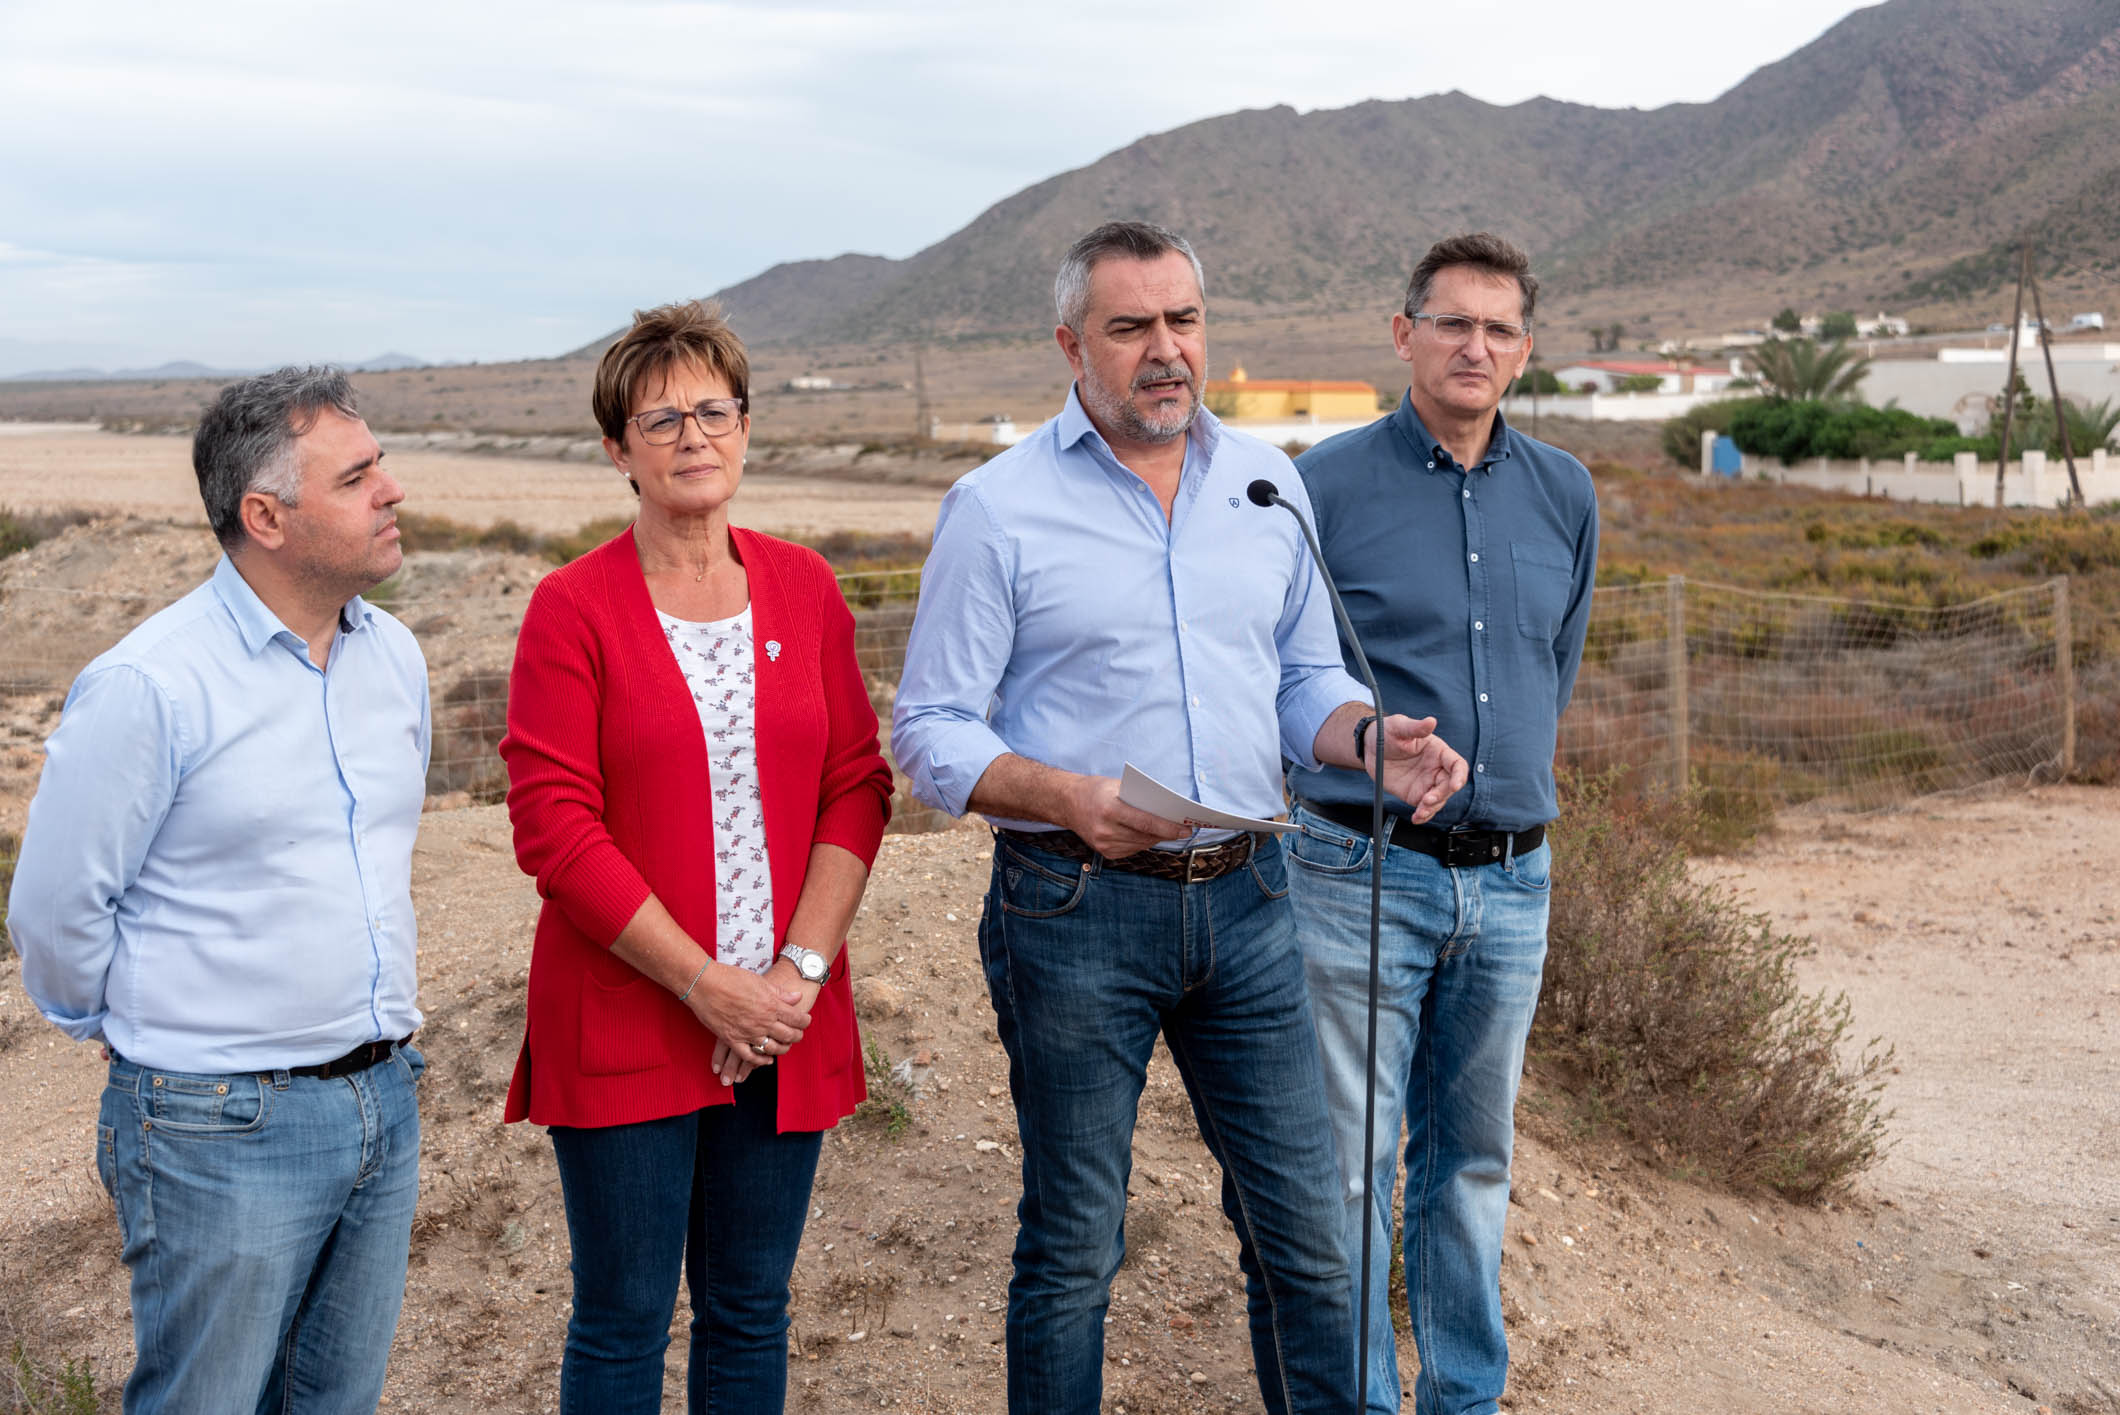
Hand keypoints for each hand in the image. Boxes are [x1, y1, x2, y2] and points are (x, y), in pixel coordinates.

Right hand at [684, 962, 811, 1083]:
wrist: (704, 984)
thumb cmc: (731, 978)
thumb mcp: (759, 981)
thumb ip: (779, 993)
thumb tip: (796, 997)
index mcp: (771, 1005)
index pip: (796, 1018)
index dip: (804, 1021)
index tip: (806, 1021)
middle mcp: (762, 1021)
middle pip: (788, 1035)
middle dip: (796, 1036)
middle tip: (798, 1034)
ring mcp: (747, 1032)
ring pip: (772, 1048)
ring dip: (782, 1049)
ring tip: (785, 1046)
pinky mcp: (732, 1039)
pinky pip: (750, 1056)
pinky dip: (760, 1061)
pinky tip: (767, 1060)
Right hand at [1065, 774, 1187, 858]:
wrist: (1067, 803)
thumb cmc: (1095, 790)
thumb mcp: (1117, 786)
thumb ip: (1139, 799)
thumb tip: (1167, 811)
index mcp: (1110, 810)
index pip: (1146, 823)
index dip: (1169, 828)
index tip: (1186, 828)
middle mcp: (1106, 830)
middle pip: (1146, 836)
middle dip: (1167, 833)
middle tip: (1182, 829)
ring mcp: (1104, 845)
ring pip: (1141, 845)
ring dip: (1156, 838)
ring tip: (1169, 831)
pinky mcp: (1105, 853)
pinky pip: (1132, 850)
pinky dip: (1143, 842)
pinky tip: (1148, 835)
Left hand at [1369, 714, 1468, 824]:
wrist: (1370, 747)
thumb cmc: (1387, 732)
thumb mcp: (1399, 727)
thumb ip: (1415, 727)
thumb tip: (1431, 721)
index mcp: (1438, 752)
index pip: (1457, 765)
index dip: (1460, 775)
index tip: (1456, 785)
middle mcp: (1436, 769)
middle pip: (1449, 786)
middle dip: (1442, 795)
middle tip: (1428, 800)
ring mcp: (1427, 783)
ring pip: (1438, 800)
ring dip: (1432, 808)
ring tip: (1419, 812)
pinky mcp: (1415, 794)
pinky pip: (1424, 808)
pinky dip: (1423, 815)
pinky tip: (1417, 818)